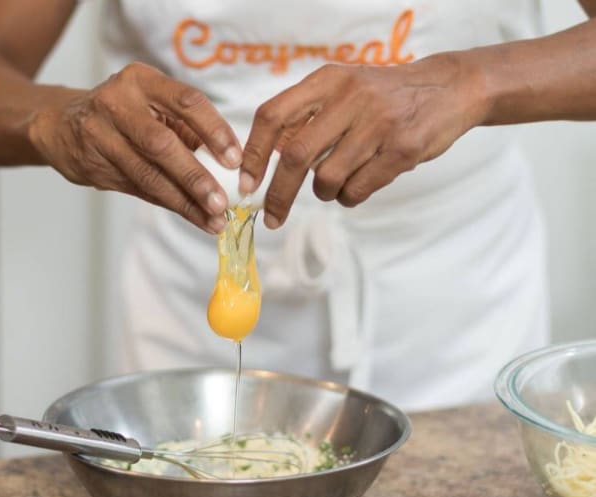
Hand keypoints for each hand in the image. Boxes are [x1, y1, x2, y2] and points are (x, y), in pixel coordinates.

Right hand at [28, 62, 242, 233]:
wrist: (62, 125)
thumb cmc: (125, 114)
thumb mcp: (154, 106)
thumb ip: (188, 129)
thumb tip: (233, 167)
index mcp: (142, 80)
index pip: (186, 101)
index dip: (214, 131)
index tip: (235, 160)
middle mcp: (117, 103)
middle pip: (162, 144)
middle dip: (195, 177)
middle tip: (222, 202)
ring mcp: (99, 135)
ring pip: (148, 174)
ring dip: (184, 201)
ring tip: (213, 219)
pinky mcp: (93, 165)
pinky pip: (139, 189)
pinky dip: (170, 204)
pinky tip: (194, 216)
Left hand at [240, 53, 488, 228]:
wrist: (449, 88)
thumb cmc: (383, 96)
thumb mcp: (343, 87)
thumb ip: (306, 114)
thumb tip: (262, 158)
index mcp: (327, 80)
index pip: (273, 115)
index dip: (254, 153)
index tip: (246, 183)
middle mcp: (350, 97)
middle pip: (295, 156)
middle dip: (278, 194)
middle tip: (272, 217)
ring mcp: (379, 123)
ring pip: (327, 179)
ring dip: (324, 193)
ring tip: (336, 184)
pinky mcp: (403, 149)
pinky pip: (358, 190)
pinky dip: (349, 198)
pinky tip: (358, 186)